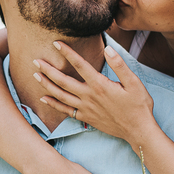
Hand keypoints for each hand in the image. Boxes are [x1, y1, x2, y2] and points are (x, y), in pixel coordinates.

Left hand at [35, 43, 155, 147]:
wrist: (138, 131)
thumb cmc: (138, 105)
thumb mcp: (134, 83)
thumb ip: (119, 65)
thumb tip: (108, 48)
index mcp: (100, 85)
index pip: (80, 65)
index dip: (67, 53)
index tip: (56, 43)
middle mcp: (89, 96)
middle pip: (63, 81)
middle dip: (48, 70)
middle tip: (36, 61)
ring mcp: (85, 108)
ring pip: (60, 95)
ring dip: (46, 85)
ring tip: (35, 75)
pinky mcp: (85, 117)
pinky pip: (65, 110)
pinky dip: (53, 104)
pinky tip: (43, 98)